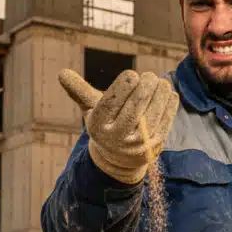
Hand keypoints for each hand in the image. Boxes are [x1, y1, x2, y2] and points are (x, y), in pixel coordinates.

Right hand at [58, 69, 179, 184]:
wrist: (118, 159)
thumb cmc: (106, 124)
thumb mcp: (91, 109)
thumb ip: (80, 91)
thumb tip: (62, 72)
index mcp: (98, 126)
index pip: (111, 103)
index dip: (123, 87)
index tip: (131, 74)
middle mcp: (117, 138)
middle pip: (134, 108)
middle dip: (145, 88)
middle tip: (149, 76)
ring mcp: (138, 144)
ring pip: (153, 114)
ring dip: (160, 94)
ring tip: (160, 82)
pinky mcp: (155, 146)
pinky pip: (165, 122)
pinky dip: (169, 106)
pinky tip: (169, 93)